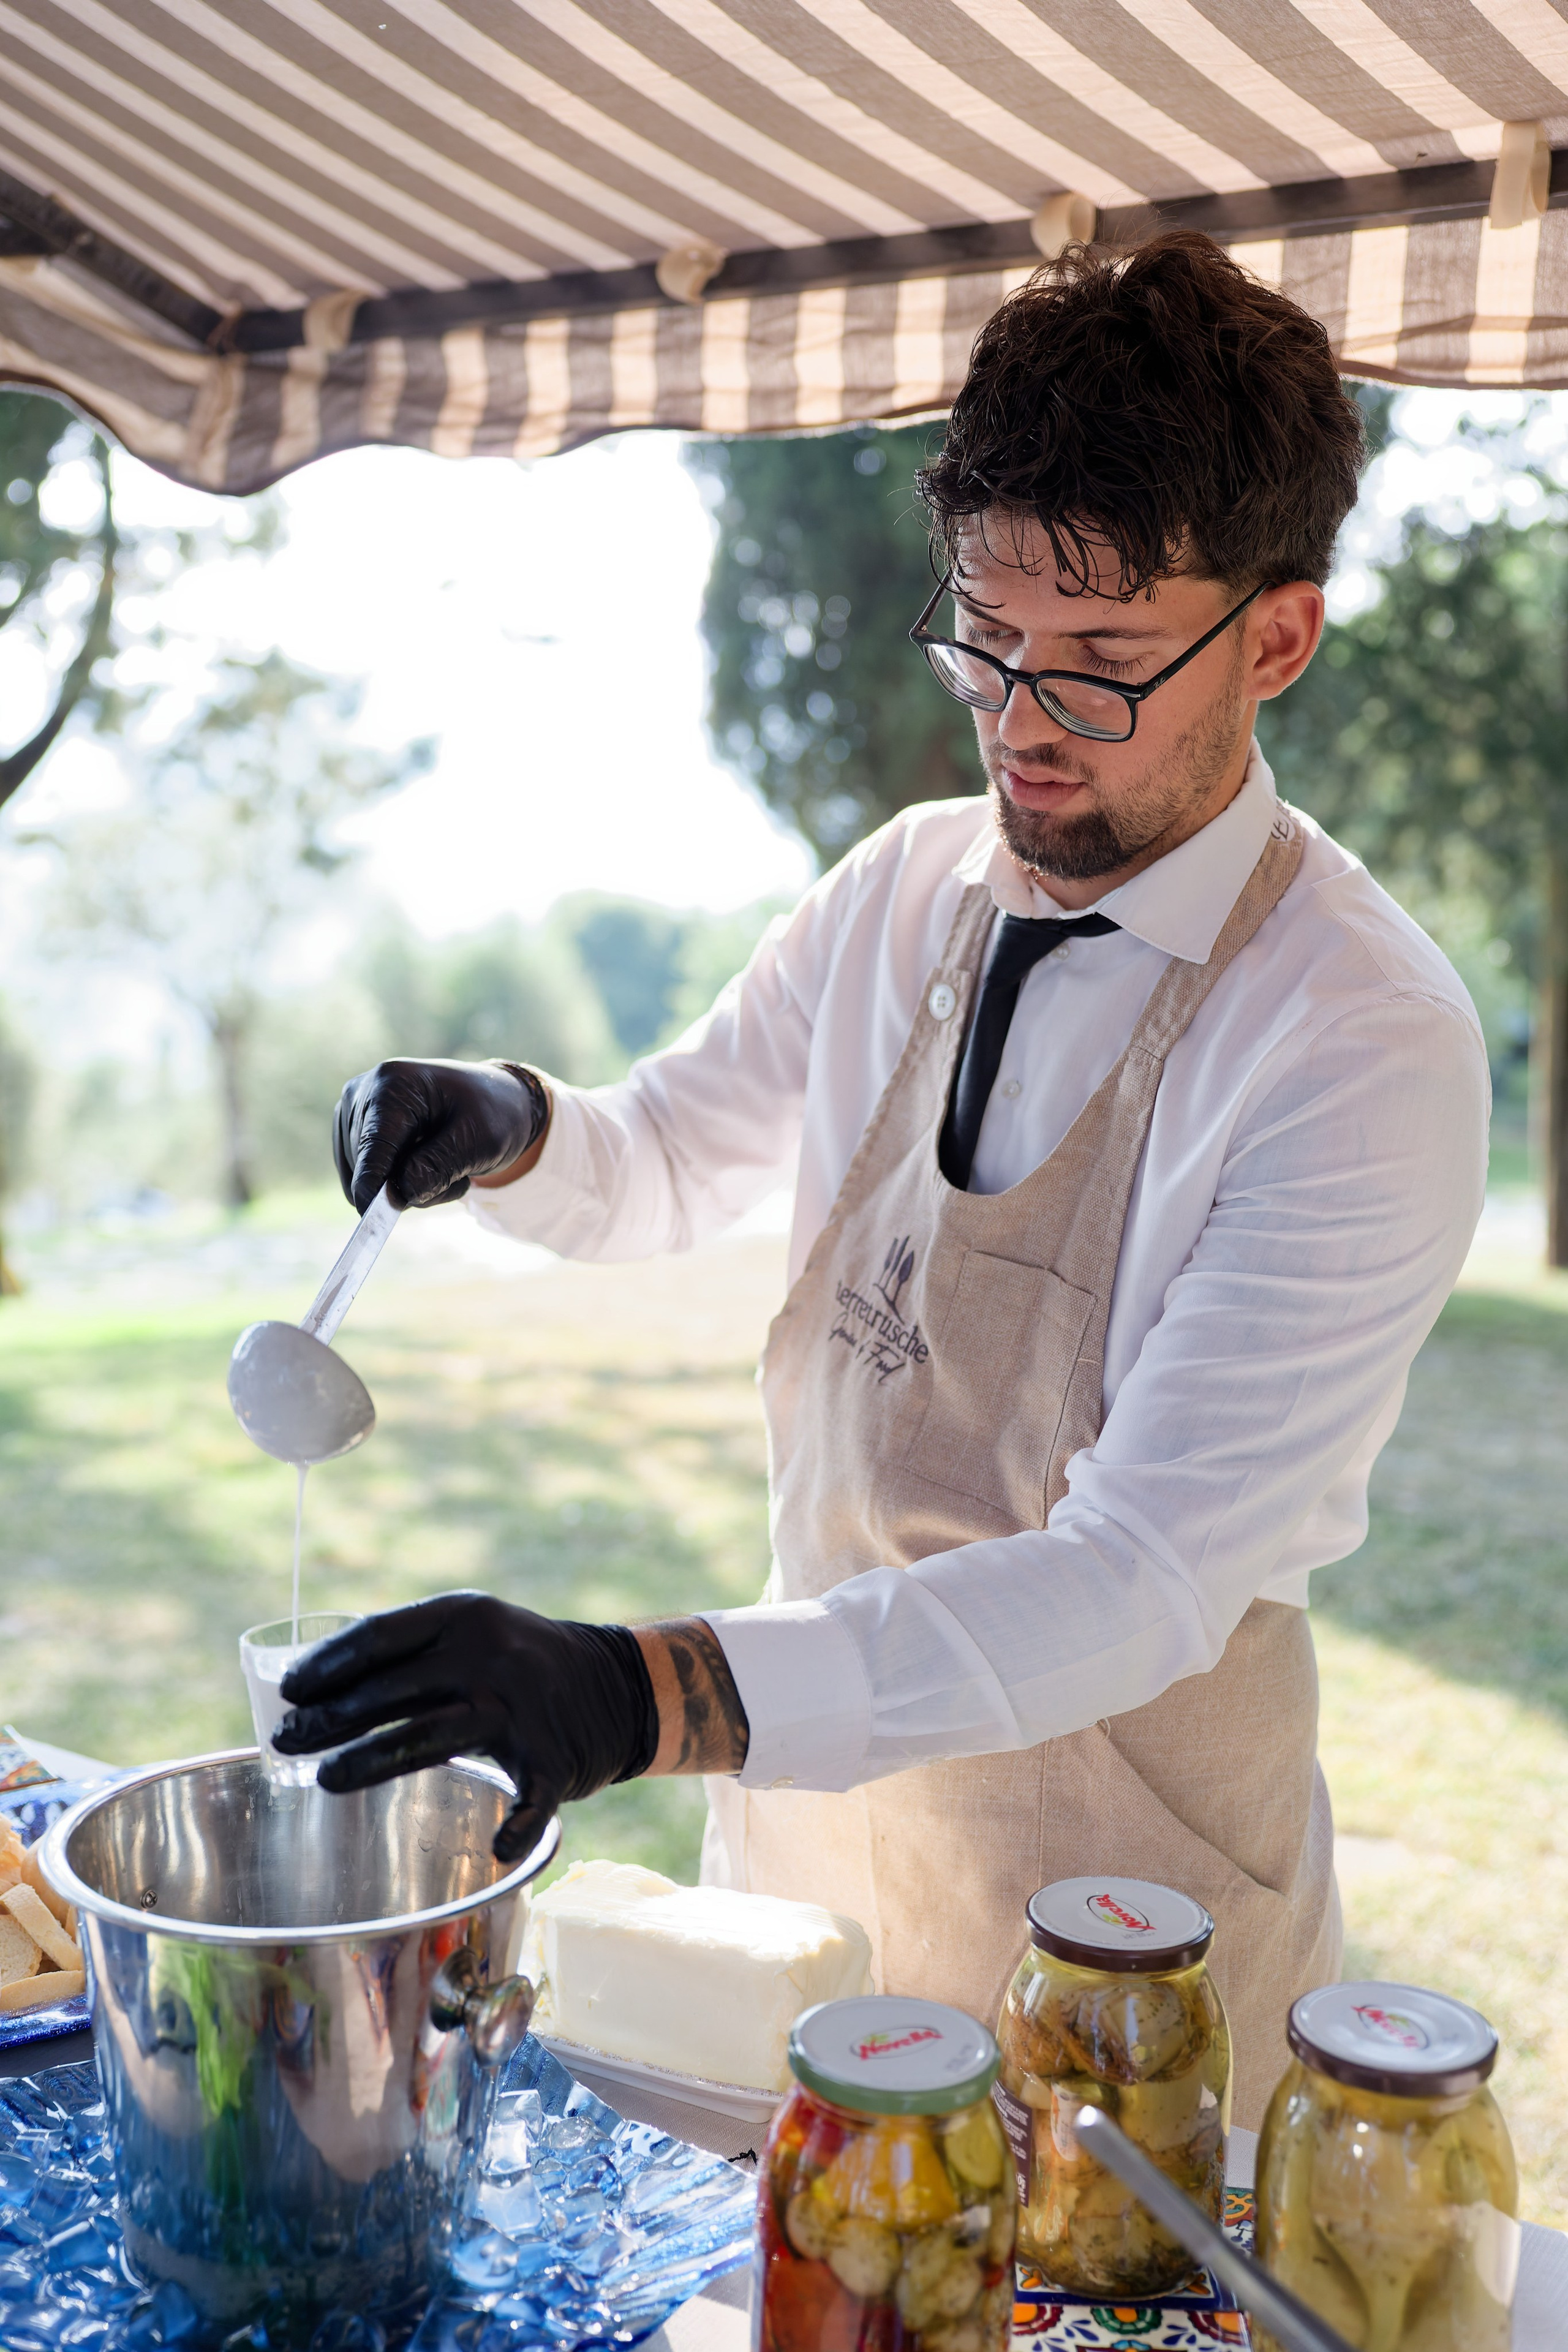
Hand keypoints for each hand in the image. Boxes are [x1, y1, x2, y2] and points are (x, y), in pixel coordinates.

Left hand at [274, 1592, 660, 1862]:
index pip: (380, 1636)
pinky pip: (531, 1799)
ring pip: (431, 1738)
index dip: (328, 1664)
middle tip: (286, 1740)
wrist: (617, 1683)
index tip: (289, 1690)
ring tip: (324, 1781)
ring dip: (371, 1761)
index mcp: (464, 1617)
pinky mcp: (554, 1759)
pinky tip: (497, 1849)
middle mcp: (490, 1656)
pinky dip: (517, 1825)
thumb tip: (317, 1684)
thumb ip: (409, 1653)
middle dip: (332, 1717)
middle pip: (393, 1690)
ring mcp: (523, 1709)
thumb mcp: (470, 1632)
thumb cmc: (517, 1660)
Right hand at [333, 1059, 545, 1212]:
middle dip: (409, 1186)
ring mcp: (354, 1112)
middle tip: (456, 1174)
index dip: (372, 1185)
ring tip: (445, 1164)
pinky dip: (397, 1185)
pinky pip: (363, 1180)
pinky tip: (426, 1164)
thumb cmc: (491, 1114)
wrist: (493, 1101)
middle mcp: (364, 1092)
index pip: (374, 1146)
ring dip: (406, 1188)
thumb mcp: (481, 1140)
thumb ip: (440, 1166)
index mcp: (394, 1085)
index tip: (374, 1220)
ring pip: (362, 1179)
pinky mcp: (352, 1132)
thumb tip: (400, 1193)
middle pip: (368, 1166)